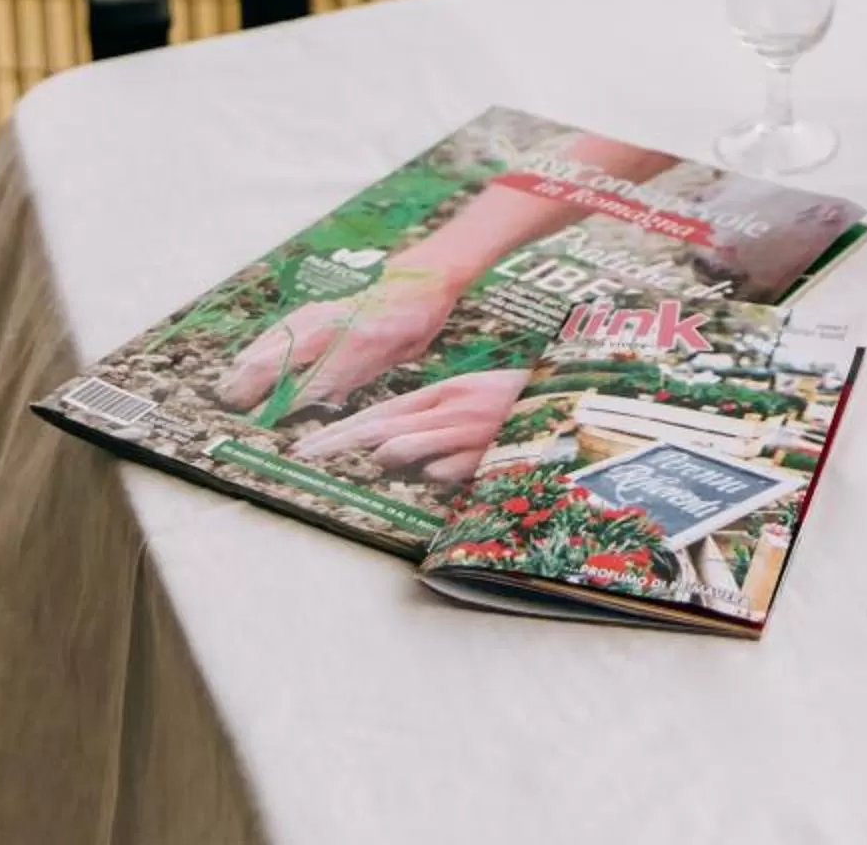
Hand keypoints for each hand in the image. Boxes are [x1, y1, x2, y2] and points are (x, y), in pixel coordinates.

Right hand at [216, 261, 459, 414]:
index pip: (317, 379)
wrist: (427, 269)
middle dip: (257, 380)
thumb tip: (330, 399)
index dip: (289, 401)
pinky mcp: (326, 298)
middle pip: (288, 354)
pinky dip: (266, 337)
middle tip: (232, 402)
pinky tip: (252, 351)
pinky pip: (289, 321)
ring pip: (281, 335)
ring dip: (254, 358)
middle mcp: (341, 324)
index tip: (265, 418)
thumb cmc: (420, 316)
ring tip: (229, 379)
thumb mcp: (403, 353)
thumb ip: (365, 374)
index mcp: (364, 343)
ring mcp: (330, 307)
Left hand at [288, 367, 530, 486]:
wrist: (563, 399)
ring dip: (391, 452)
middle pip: (380, 427)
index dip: (340, 430)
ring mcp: (465, 431)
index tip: (305, 446)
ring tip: (376, 459)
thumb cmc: (511, 403)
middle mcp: (446, 410)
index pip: (377, 413)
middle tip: (303, 457)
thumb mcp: (467, 402)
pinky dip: (442, 471)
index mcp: (441, 395)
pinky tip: (441, 469)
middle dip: (340, 442)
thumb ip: (429, 422)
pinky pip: (450, 469)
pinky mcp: (486, 452)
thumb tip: (387, 450)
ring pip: (410, 443)